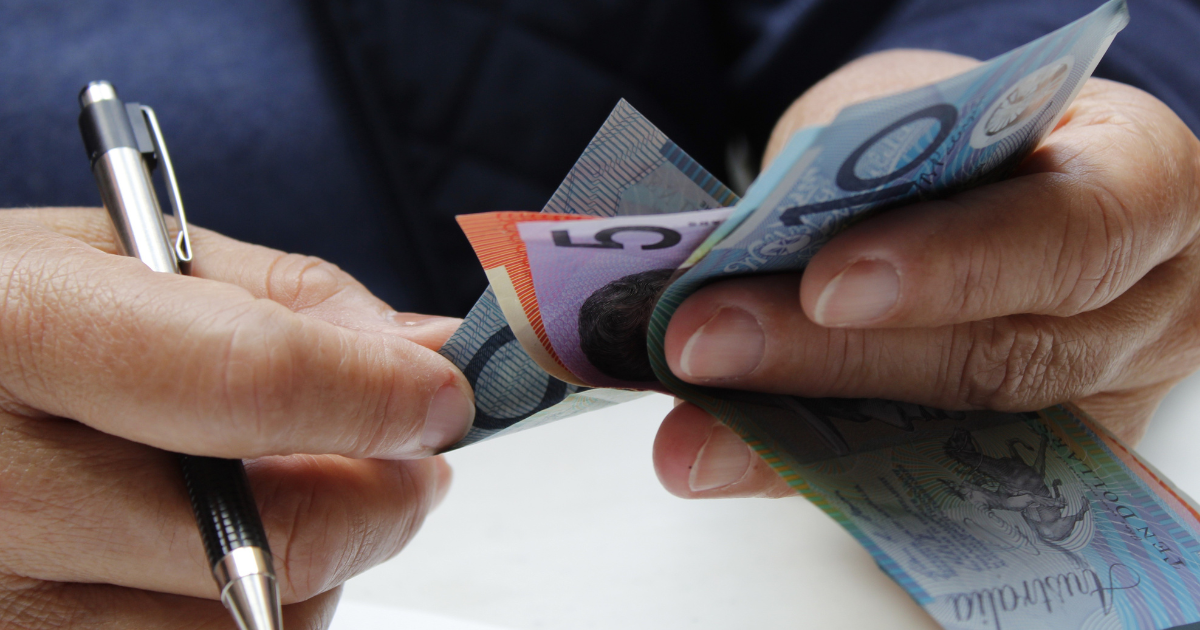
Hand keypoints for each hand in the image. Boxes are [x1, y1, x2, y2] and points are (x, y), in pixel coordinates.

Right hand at [0, 208, 473, 626]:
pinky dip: (250, 616)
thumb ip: (285, 301)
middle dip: (382, 501)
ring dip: (320, 569)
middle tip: (412, 457)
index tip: (447, 397)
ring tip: (286, 494)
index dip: (378, 395)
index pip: (244, 380)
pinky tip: (218, 553)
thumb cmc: (0, 316)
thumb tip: (425, 354)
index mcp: (13, 332)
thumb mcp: (120, 256)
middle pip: (269, 545)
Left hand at [653, 50, 1199, 498]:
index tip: (829, 283)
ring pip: (946, 442)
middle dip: (834, 359)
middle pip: (1001, 358)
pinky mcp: (1024, 466)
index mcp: (1143, 187)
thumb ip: (860, 174)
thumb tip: (736, 258)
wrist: (994, 177)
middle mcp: (1141, 314)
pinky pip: (915, 482)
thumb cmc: (969, 135)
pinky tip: (724, 458)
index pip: (1077, 233)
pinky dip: (809, 469)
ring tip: (691, 428)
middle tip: (701, 345)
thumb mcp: (918, 108)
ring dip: (797, 435)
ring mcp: (1093, 406)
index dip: (956, 264)